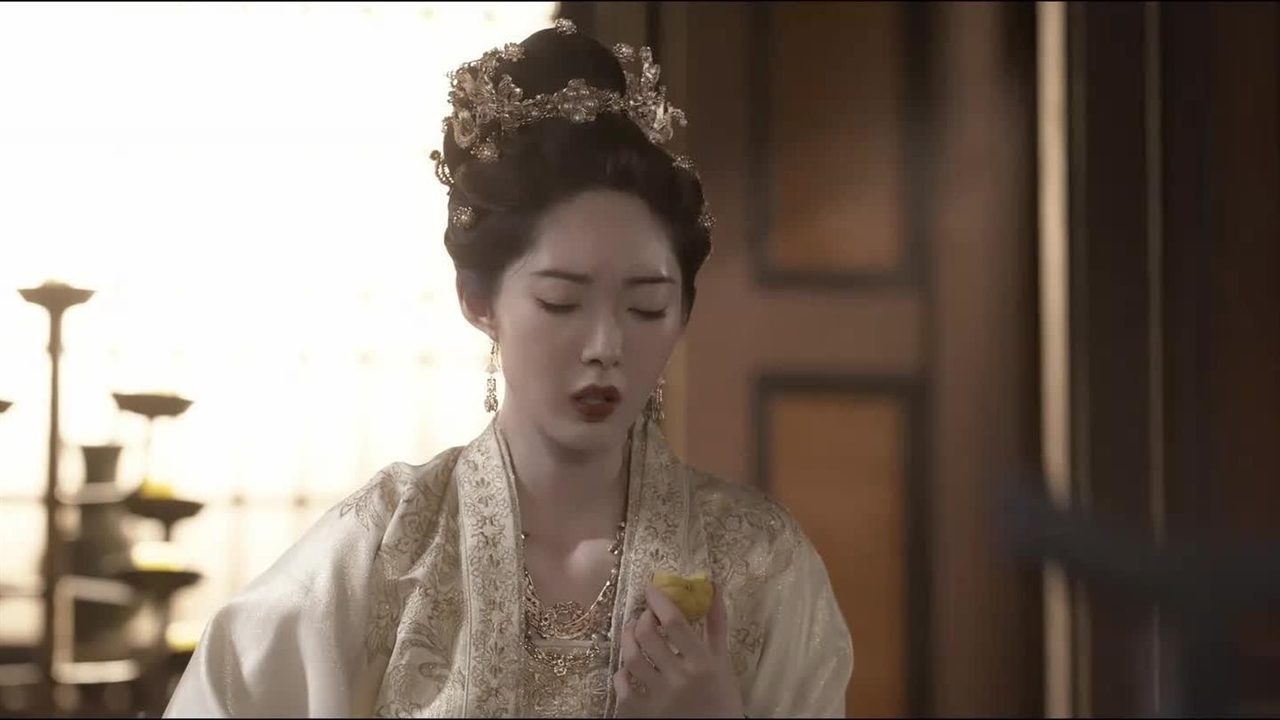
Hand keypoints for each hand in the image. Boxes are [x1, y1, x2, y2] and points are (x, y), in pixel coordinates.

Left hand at [613, 581, 743, 717]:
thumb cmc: (721, 697)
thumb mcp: (722, 661)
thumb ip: (716, 624)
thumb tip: (713, 586)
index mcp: (702, 663)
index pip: (675, 622)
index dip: (658, 600)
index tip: (650, 589)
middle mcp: (679, 678)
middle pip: (647, 635)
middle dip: (641, 619)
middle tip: (644, 616)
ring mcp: (658, 697)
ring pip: (631, 657)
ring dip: (628, 639)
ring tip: (632, 634)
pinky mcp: (641, 713)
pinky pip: (621, 684)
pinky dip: (622, 672)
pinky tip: (629, 668)